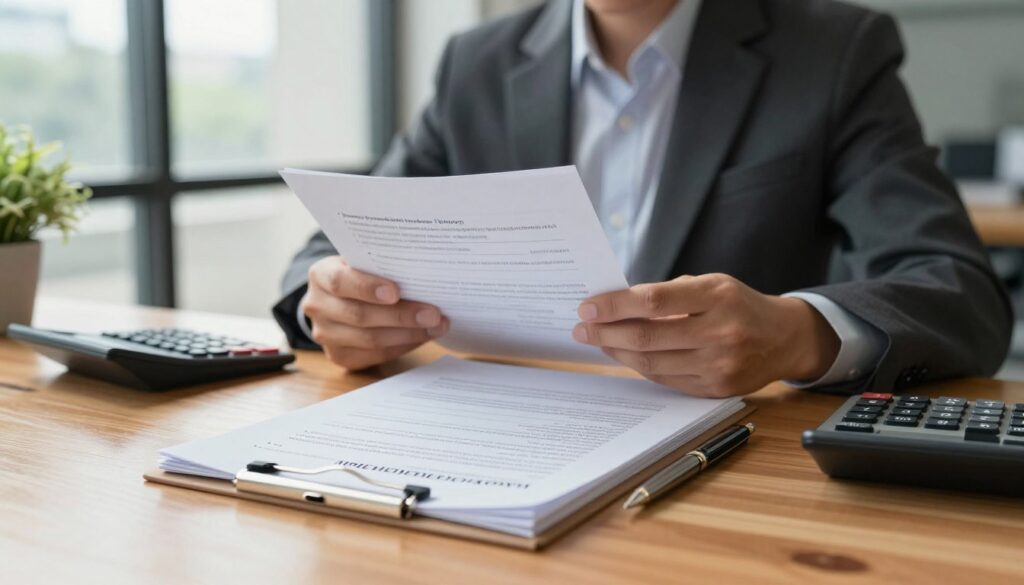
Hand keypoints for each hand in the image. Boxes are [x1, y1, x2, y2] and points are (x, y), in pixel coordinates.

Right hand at [303, 256, 448, 369]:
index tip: (396, 291)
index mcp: (320, 275)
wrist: (340, 298)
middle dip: (401, 316)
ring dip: (408, 334)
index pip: (340, 282)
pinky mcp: (339, 356)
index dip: (368, 288)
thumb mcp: (363, 263)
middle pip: (360, 316)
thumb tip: (424, 278)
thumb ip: (382, 267)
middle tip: (433, 314)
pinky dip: (402, 347)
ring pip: (370, 339)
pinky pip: (375, 355)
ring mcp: (325, 334)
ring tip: (436, 327)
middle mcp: (316, 306)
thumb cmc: (360, 274)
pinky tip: (422, 337)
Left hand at [572, 274, 839, 396]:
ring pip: (653, 362)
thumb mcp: (711, 285)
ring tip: (597, 341)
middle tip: (581, 328)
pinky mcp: (716, 389)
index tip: (587, 307)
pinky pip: (666, 379)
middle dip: (606, 332)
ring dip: (617, 351)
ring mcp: (720, 365)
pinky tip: (624, 355)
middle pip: (648, 336)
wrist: (785, 338)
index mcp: (718, 296)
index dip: (615, 305)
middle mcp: (721, 332)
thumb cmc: (738, 305)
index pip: (654, 301)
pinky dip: (640, 367)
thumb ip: (668, 294)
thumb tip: (614, 305)